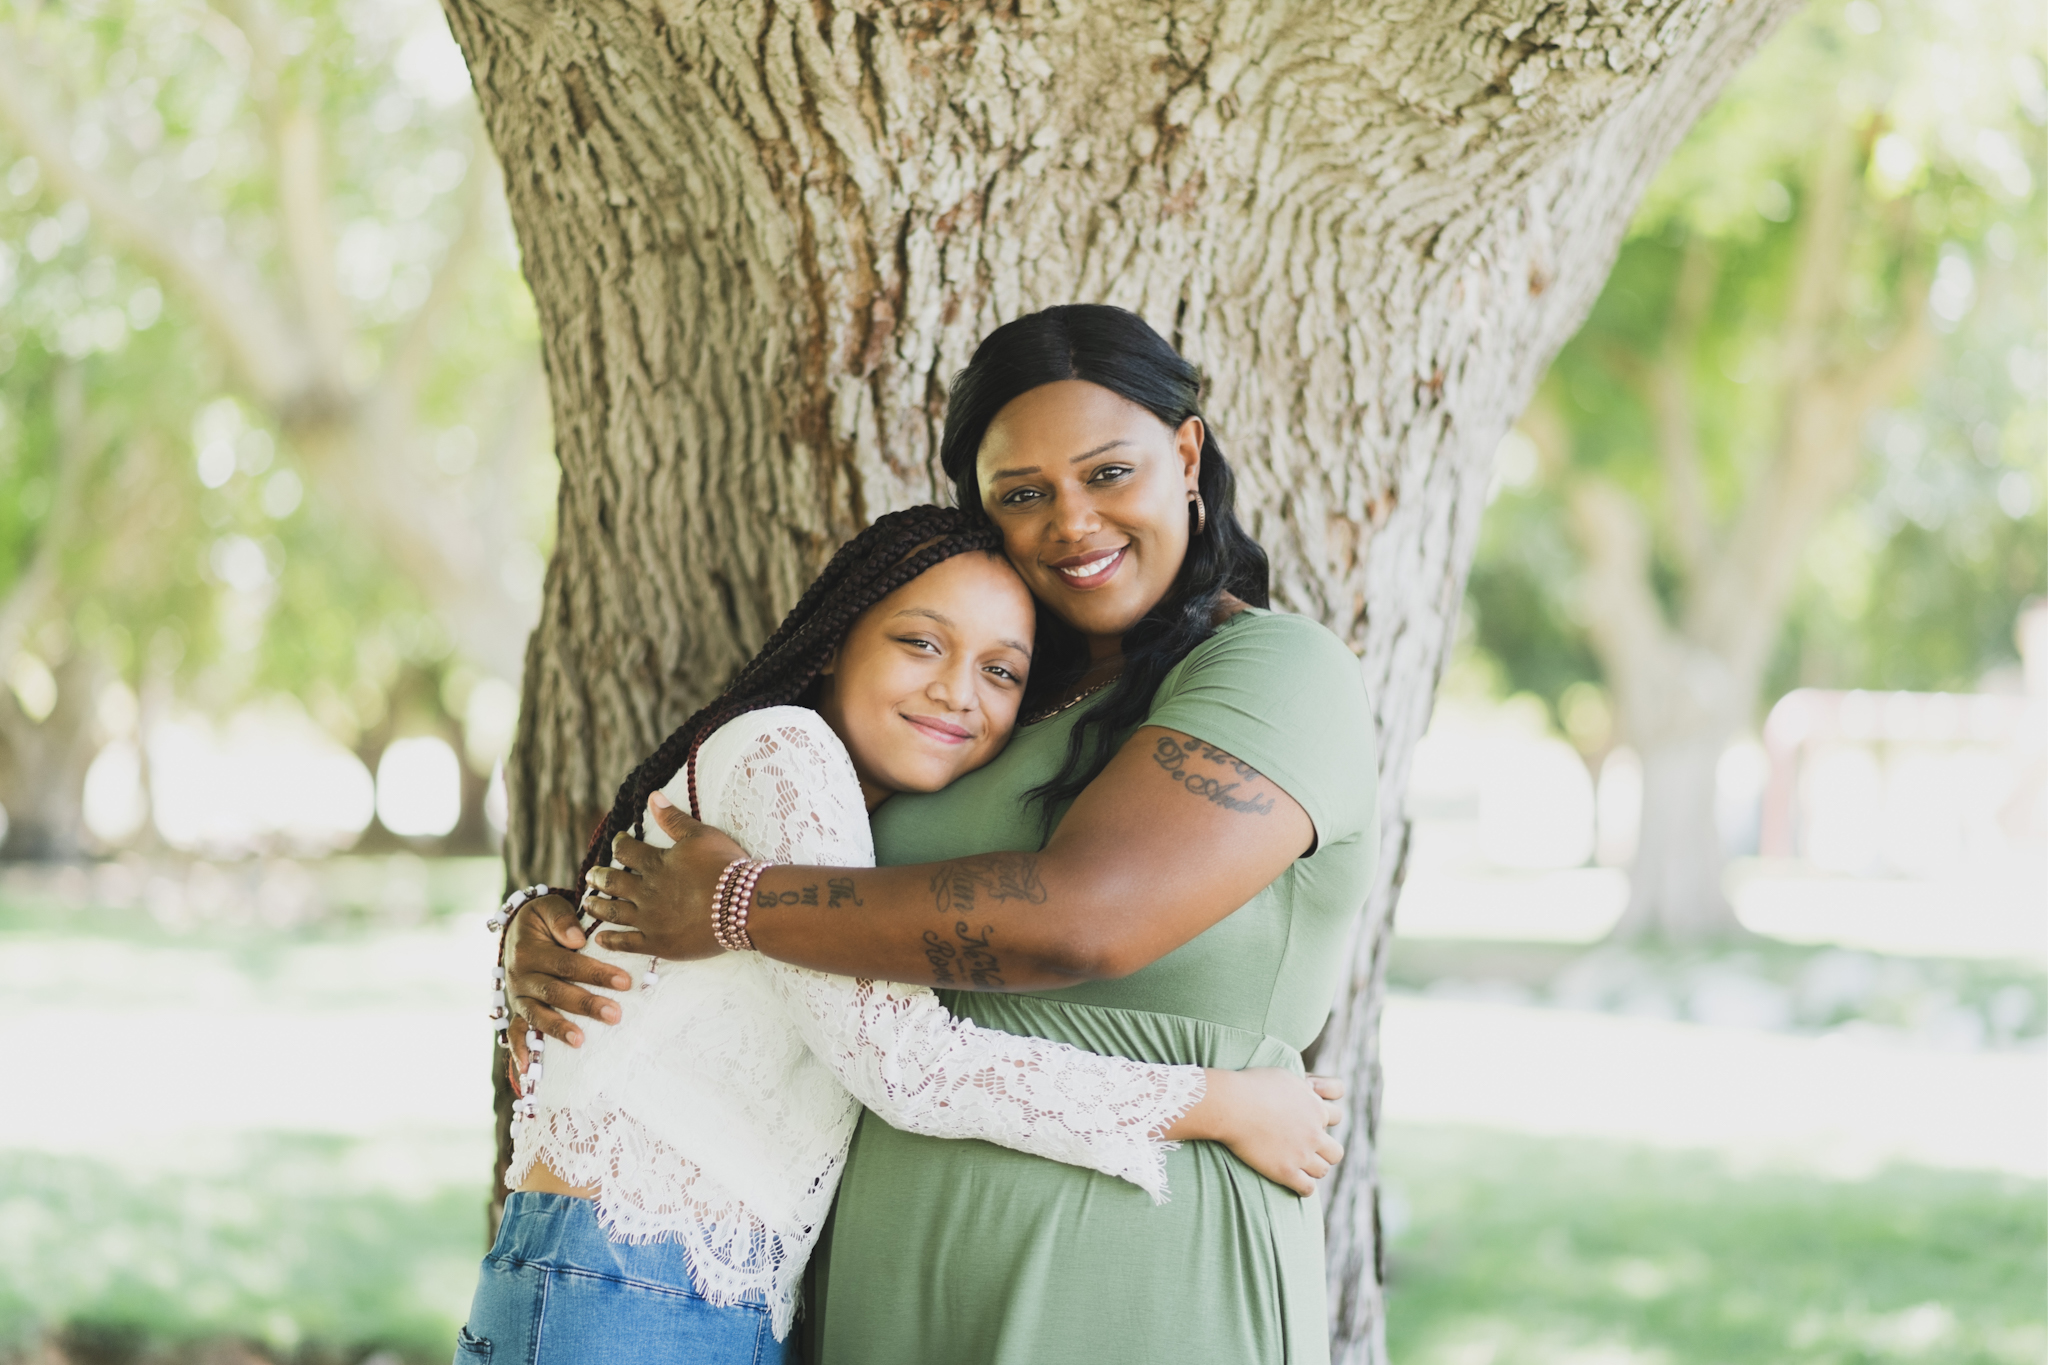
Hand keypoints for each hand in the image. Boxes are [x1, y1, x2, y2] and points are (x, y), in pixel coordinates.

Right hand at [504, 892, 628, 1056]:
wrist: (516, 930)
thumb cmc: (542, 920)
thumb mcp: (548, 907)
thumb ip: (562, 919)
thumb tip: (577, 939)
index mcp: (531, 950)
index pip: (567, 963)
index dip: (595, 972)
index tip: (625, 982)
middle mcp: (521, 975)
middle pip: (556, 992)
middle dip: (586, 1004)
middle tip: (614, 1014)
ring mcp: (518, 996)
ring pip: (538, 1014)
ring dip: (559, 1029)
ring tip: (580, 1041)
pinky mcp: (517, 1010)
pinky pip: (516, 1032)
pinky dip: (521, 1050)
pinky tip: (529, 1069)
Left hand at [580, 790, 745, 960]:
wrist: (743, 906)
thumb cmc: (725, 867)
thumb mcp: (701, 836)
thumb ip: (674, 819)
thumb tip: (652, 797)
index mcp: (655, 864)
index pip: (626, 850)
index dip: (620, 844)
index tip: (618, 841)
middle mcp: (646, 891)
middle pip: (613, 882)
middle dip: (600, 877)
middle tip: (591, 876)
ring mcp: (650, 920)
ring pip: (614, 912)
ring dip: (598, 906)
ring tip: (588, 903)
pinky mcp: (658, 943)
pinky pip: (627, 943)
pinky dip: (612, 941)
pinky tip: (601, 939)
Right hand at [1190, 1069, 1345, 1195]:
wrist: (1231, 1105)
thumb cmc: (1252, 1086)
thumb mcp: (1286, 1077)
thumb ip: (1304, 1088)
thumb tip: (1312, 1091)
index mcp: (1316, 1109)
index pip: (1336, 1118)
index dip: (1321, 1121)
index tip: (1308, 1124)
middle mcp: (1314, 1133)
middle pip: (1336, 1152)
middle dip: (1325, 1151)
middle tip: (1309, 1151)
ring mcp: (1302, 1154)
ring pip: (1323, 1170)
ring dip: (1314, 1169)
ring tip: (1300, 1167)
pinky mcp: (1286, 1172)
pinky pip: (1307, 1189)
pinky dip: (1304, 1188)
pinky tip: (1294, 1182)